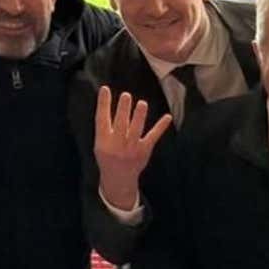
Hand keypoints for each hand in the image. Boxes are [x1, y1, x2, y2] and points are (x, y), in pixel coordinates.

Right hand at [94, 86, 172, 210]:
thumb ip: (105, 127)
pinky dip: (161, 126)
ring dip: (139, 117)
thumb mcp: (100, 144)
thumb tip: (107, 102)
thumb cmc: (108, 156)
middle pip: (120, 124)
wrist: (118, 179)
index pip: (101, 119)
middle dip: (123, 110)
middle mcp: (117, 144)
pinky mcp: (144, 150)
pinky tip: (168, 117)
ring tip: (142, 103)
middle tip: (126, 96)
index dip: (103, 104)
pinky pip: (153, 136)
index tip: (105, 89)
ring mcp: (131, 148)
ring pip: (136, 130)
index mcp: (103, 141)